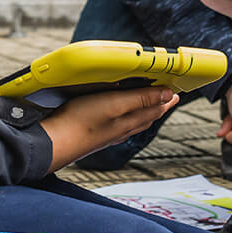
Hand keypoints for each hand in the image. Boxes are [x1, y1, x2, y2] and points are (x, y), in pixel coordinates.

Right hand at [40, 87, 177, 171]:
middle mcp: (122, 129)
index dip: (167, 98)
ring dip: (145, 109)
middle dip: (159, 104)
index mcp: (130, 121)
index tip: (177, 88)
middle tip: (169, 95)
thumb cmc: (81, 122)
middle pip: (147, 115)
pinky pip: (119, 123)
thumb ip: (141, 99)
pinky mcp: (95, 132)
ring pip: (134, 120)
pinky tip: (120, 113)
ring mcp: (109, 133)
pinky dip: (127, 114)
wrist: (54, 143)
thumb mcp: (114, 103)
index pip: (156, 108)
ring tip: (151, 102)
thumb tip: (168, 95)